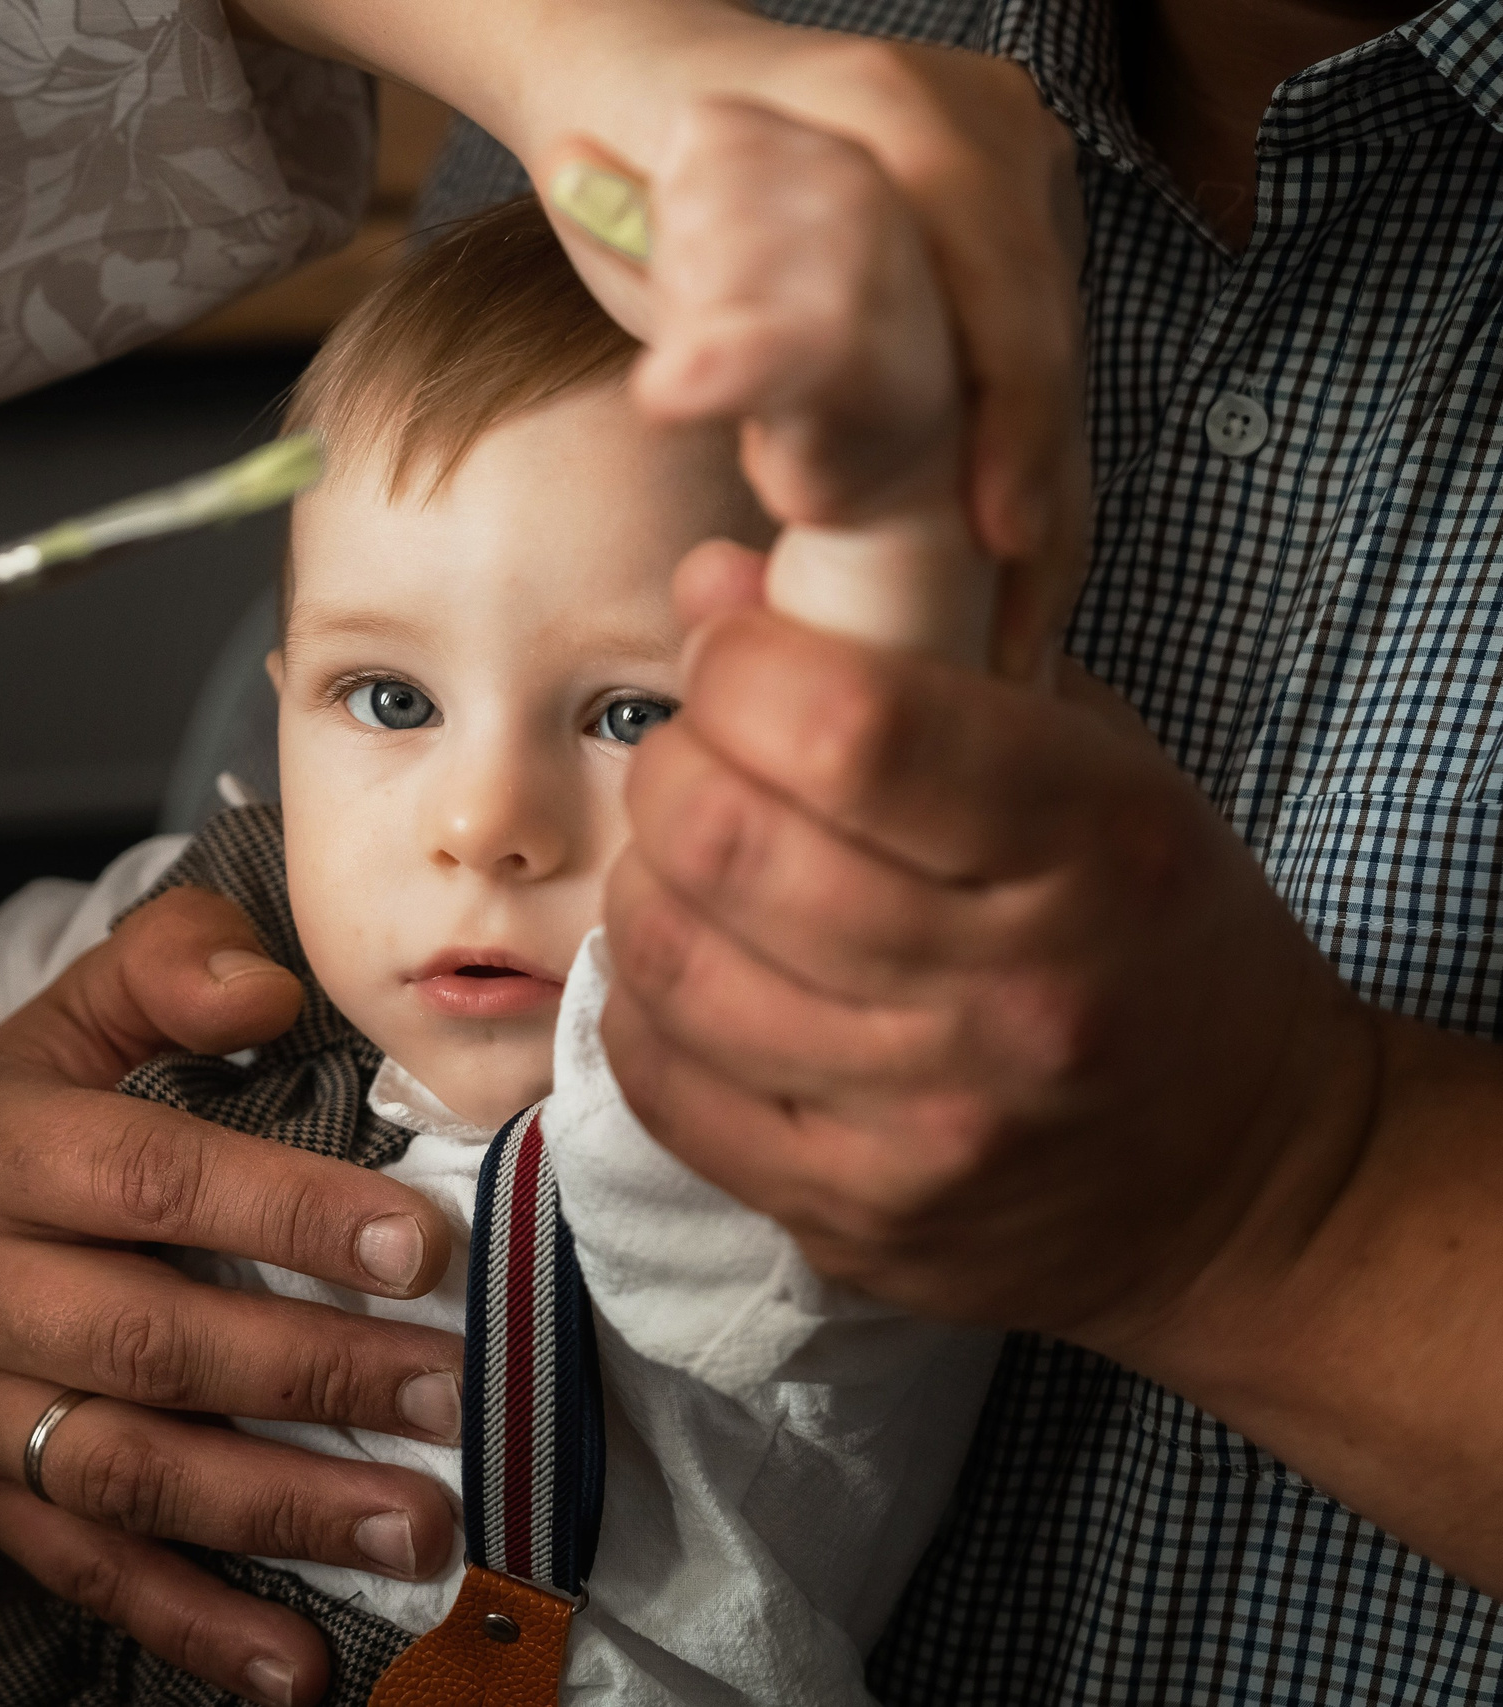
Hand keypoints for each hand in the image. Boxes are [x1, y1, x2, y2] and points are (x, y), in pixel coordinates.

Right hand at [0, 886, 464, 1706]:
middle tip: (453, 1397)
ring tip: (417, 1525)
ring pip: (126, 1472)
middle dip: (313, 1375)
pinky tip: (296, 1663)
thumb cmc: (57, 1096)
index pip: (155, 1180)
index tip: (425, 1249)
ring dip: (280, 1509)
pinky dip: (193, 1623)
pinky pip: (87, 1570)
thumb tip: (263, 992)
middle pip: (150, 1341)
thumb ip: (174, 966)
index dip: (292, 1215)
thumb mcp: (93, 1002)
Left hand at [535, 17, 1085, 674]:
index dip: (1006, 418)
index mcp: (905, 110)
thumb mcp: (648, 216)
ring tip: (1023, 630)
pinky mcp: (1010, 223)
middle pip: (1043, 329)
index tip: (996, 536)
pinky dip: (1022, 456)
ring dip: (1045, 492)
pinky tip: (1018, 565)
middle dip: (1039, 484)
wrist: (651, 74)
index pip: (992, 283)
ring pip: (1052, 352)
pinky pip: (1032, 347)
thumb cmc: (635, 146)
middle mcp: (986, 125)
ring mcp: (1013, 171)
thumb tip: (682, 390)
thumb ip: (686, 295)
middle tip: (1020, 630)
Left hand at [597, 593, 1380, 1363]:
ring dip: (646, 882)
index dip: (746, 665)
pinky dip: (642, 1002)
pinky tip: (695, 965)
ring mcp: (925, 1126)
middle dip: (675, 765)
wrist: (1247, 1182)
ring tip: (692, 860)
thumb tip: (710, 584)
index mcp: (1094, 853)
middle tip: (700, 755)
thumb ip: (918, 661)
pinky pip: (659, 1080)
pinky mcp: (849, 1217)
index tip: (738, 652)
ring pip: (671, 961)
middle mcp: (1012, 999)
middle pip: (729, 841)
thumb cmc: (1157, 938)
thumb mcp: (1101, 768)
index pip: (851, 728)